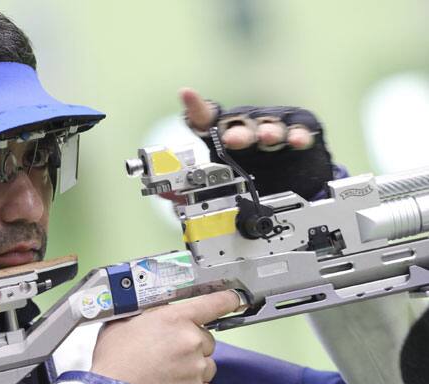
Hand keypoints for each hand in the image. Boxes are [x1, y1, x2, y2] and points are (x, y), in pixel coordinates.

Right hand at [90, 291, 240, 383]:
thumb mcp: (123, 323)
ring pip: (207, 365)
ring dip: (194, 368)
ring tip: (169, 372)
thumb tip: (149, 310)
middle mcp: (190, 341)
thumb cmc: (114, 360)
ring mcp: (196, 368)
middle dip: (193, 345)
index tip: (233, 299)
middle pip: (207, 340)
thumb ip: (144, 314)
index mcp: (174, 319)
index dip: (226, 300)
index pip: (212, 304)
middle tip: (170, 353)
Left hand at [180, 88, 333, 199]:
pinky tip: (296, 141)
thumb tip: (169, 200)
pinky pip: (300, 131)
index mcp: (224, 136)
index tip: (187, 95)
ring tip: (267, 137)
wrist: (293, 184)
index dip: (196, 108)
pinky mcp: (301, 131)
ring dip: (268, 131)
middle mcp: (248, 127)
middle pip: (239, 124)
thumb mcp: (220, 189)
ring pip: (269, 125)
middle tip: (231, 140)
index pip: (206, 119)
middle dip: (236, 132)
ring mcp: (274, 128)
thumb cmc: (251, 178)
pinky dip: (299, 135)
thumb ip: (192, 193)